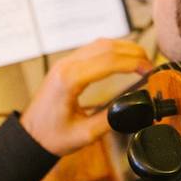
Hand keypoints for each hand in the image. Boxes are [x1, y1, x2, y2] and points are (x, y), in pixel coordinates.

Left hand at [20, 39, 153, 156]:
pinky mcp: (67, 64)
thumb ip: (111, 119)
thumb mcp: (85, 134)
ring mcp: (66, 62)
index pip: (109, 61)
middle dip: (133, 52)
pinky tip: (124, 59)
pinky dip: (112, 50)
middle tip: (150, 65)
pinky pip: (93, 49)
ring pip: (100, 43)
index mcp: (70, 80)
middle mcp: (67, 65)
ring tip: (142, 61)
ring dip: (124, 48)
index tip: (149, 70)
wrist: (30, 136)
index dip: (133, 62)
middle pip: (106, 46)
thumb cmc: (52, 137)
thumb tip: (134, 106)